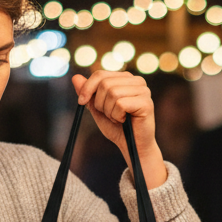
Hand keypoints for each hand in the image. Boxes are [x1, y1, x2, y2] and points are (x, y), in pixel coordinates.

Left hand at [72, 71, 166, 188]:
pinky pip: (120, 104)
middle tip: (109, 115)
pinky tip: (124, 121)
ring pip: (112, 93)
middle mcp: (137, 81)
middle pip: (105, 83)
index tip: (81, 102)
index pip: (100, 74)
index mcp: (125, 79)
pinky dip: (117, 116)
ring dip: (109, 111)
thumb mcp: (98, 109)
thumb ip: (88, 94)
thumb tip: (75, 77)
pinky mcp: (146, 103)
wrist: (132, 147)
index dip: (87, 88)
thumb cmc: (117, 128)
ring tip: (118, 119)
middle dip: (100, 103)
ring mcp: (143, 91)